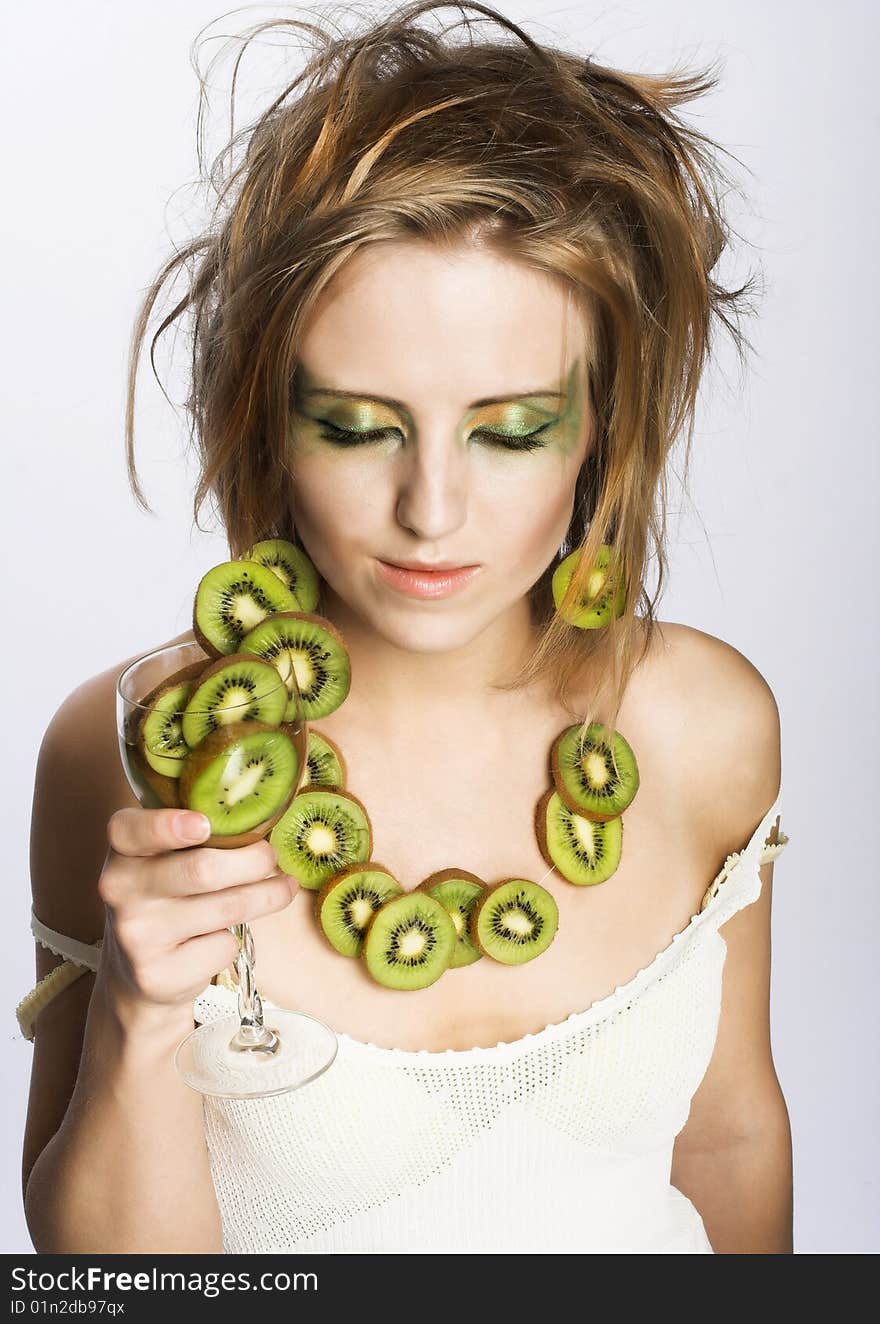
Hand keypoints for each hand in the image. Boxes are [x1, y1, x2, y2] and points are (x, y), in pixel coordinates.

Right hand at [96, 808, 295, 1017]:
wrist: (141, 973)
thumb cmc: (168, 897)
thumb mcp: (165, 858)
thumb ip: (195, 834)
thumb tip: (260, 819)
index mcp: (123, 850)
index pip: (129, 830)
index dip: (167, 825)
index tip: (204, 825)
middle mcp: (119, 890)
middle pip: (202, 870)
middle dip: (254, 860)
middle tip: (271, 856)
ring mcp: (135, 936)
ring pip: (225, 908)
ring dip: (267, 896)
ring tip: (283, 887)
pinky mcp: (156, 975)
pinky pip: (222, 946)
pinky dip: (236, 939)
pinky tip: (223, 937)